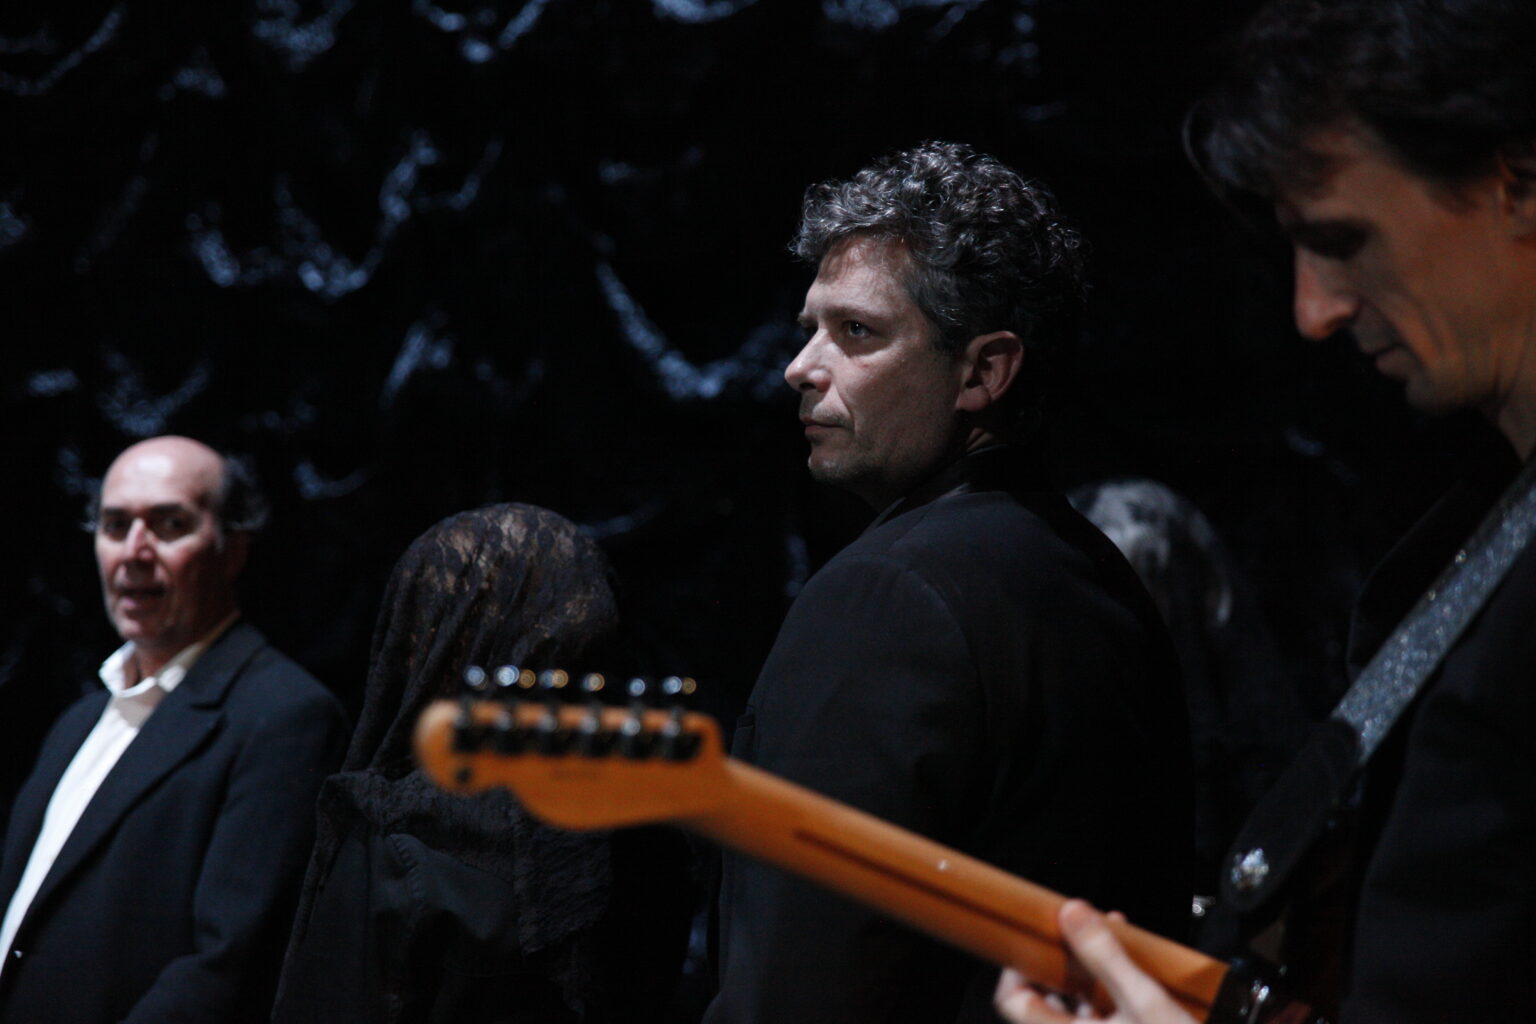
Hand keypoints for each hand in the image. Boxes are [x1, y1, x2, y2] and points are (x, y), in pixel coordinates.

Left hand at [993, 900, 1199, 1023]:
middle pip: (1046, 999)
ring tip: (1113, 942)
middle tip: (1083, 932)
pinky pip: (1101, 1017)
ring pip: (1077, 1008)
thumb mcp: (1145, 1000)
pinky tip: (1131, 970)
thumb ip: (1105, 956)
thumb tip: (1072, 914)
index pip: (1012, 1000)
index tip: (1037, 939)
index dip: (1017, 966)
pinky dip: (1109, 992)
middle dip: (1066, 960)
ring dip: (1090, 973)